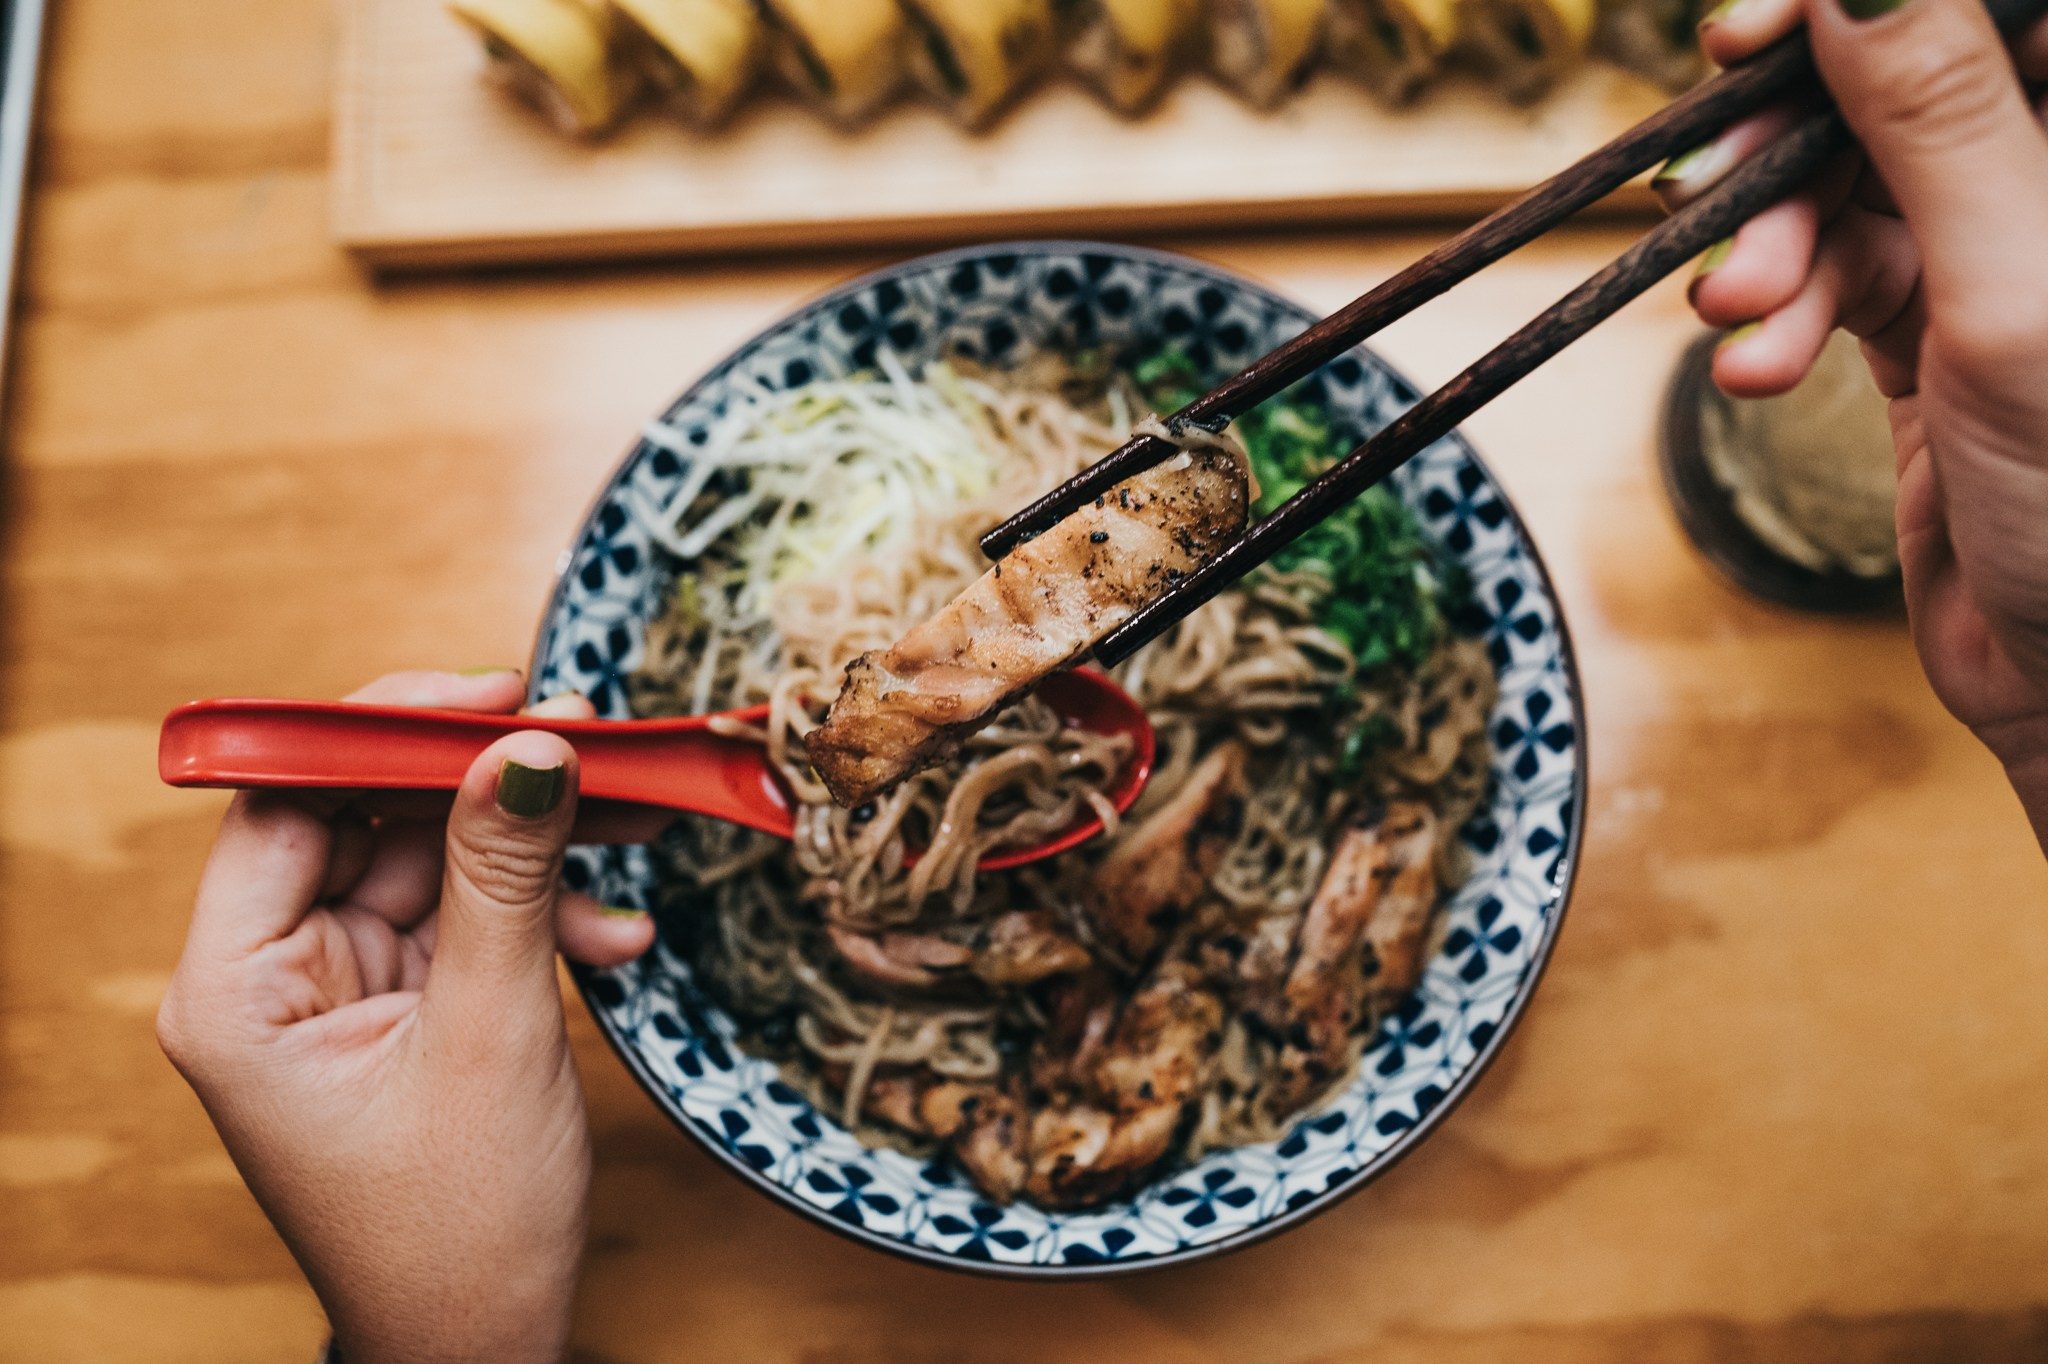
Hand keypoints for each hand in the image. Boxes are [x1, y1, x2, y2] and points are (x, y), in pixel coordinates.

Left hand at [156, 670, 660, 1363]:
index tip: (489, 694)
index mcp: (235, 990)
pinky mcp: (400, 1000)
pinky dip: (542, 916)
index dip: (380, 733)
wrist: (486, 1337)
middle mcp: (270, 976)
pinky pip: (468, 915)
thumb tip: (530, 745)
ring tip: (628, 833)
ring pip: (432, 858)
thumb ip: (504, 878)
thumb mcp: (490, 1031)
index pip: (282, 805)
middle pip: (366, 818)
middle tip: (586, 745)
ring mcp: (338, 986)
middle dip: (482, 785)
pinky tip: (616, 935)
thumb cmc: (458, 1225)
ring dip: (533, 852)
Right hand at [1658, 0, 2047, 836]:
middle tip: (1710, 156)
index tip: (1760, 24)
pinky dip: (1779, 317)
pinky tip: (1752, 369)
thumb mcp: (2012, 290)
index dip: (1869, 10)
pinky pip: (1835, 280)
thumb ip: (1937, 114)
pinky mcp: (1939, 330)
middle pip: (1904, 86)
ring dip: (1772, 247)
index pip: (1997, 12)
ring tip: (1735, 314)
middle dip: (1794, 134)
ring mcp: (2002, 253)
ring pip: (1854, 186)